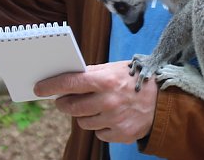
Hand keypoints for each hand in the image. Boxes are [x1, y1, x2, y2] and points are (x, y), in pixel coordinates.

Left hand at [34, 61, 156, 143]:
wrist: (164, 101)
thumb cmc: (136, 80)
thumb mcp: (116, 69)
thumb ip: (92, 73)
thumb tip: (67, 78)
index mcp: (106, 80)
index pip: (70, 83)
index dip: (51, 86)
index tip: (39, 88)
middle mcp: (108, 101)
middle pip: (71, 107)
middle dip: (64, 103)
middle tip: (64, 100)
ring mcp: (114, 119)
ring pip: (83, 122)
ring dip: (83, 115)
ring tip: (96, 107)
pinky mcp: (120, 134)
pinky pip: (98, 133)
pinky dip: (100, 126)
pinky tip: (110, 117)